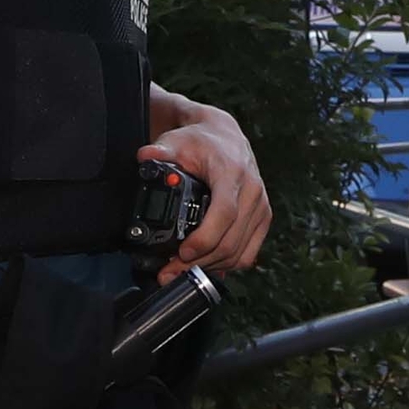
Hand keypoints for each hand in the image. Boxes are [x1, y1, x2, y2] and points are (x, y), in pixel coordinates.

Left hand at [144, 110, 270, 277]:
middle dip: (199, 262)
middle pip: (230, 240)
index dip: (205, 238)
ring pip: (240, 252)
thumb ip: (161, 151)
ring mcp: (260, 207)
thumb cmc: (202, 141)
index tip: (183, 253)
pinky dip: (226, 264)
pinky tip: (206, 264)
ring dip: (211, 267)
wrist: (225, 137)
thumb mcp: (177, 142)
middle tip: (170, 271)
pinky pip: (248, 254)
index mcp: (232, 173)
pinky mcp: (263, 218)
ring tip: (182, 270)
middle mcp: (252, 191)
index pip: (225, 213)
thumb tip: (145, 157)